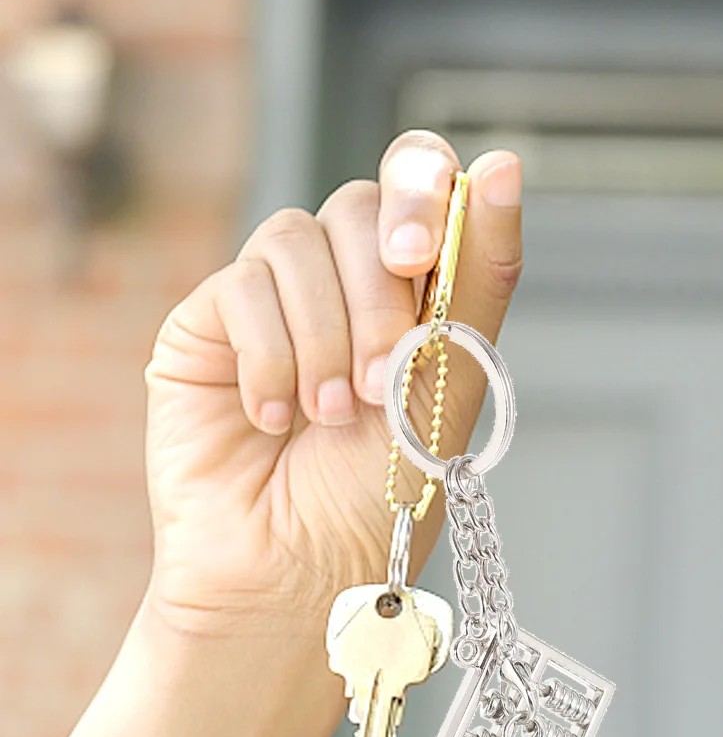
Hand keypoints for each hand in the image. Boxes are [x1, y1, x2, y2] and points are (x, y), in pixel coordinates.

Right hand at [142, 131, 523, 639]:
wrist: (296, 571)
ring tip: (332, 414)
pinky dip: (271, 356)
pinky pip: (241, 286)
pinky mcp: (209, 324)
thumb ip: (476, 280)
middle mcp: (347, 288)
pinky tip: (273, 419)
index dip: (429, 188)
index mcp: (417, 297)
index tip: (435, 238)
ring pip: (300, 238)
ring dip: (330, 334)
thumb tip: (500, 165)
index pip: (426, 189)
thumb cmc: (379, 499)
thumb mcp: (450, 384)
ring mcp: (276, 301)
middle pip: (365, 203)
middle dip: (384, 279)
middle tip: (387, 367)